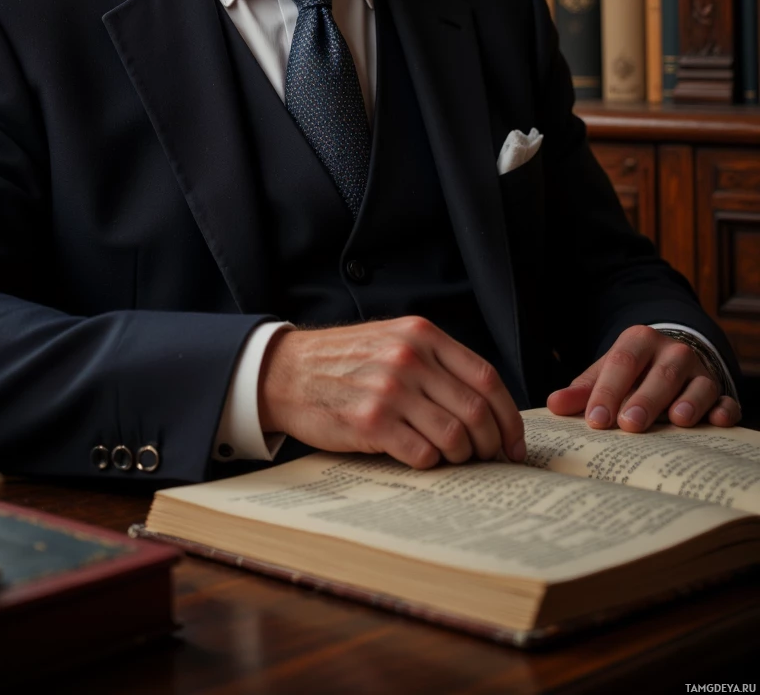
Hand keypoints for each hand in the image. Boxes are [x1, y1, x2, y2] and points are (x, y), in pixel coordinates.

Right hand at [257, 316, 525, 469]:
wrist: (285, 370)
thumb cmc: (344, 361)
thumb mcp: (392, 340)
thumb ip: (435, 361)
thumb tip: (486, 404)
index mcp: (421, 334)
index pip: (487, 378)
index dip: (508, 416)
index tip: (513, 441)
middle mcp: (409, 358)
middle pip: (476, 411)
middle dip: (491, 444)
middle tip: (490, 459)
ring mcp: (389, 390)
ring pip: (454, 438)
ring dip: (462, 457)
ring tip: (454, 459)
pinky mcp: (370, 423)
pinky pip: (422, 455)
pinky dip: (430, 463)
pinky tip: (420, 458)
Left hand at [547, 325, 740, 432]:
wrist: (672, 359)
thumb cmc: (633, 372)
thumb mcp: (607, 373)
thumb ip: (582, 391)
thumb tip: (553, 406)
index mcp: (638, 340)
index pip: (621, 364)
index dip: (608, 391)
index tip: (596, 420)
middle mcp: (672, 351)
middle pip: (659, 375)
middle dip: (644, 400)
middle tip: (629, 425)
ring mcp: (699, 370)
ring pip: (697, 384)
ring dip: (688, 402)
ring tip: (677, 421)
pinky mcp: (720, 390)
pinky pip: (726, 399)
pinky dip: (724, 410)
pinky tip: (718, 421)